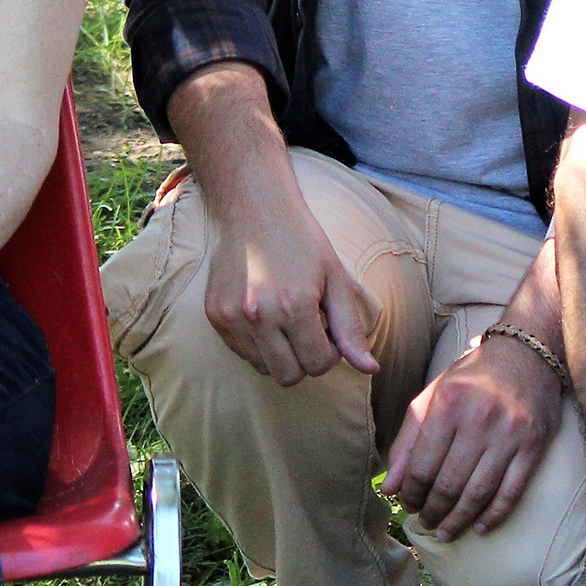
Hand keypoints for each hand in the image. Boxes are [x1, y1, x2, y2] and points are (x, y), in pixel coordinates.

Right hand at [204, 198, 379, 385]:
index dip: (330, 352)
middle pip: (289, 376)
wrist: (255, 209)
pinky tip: (266, 314)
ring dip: (280, 354)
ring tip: (286, 321)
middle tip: (309, 330)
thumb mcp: (336, 279)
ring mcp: (232, 317)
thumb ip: (351, 328)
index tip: (329, 330)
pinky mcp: (215, 315)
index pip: (318, 365)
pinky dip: (257, 344)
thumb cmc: (303, 241)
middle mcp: (260, 316)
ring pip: (263, 368)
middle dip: (305, 359)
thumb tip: (370, 368)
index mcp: (295, 306)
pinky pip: (241, 352)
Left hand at [385, 332, 562, 540]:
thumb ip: (408, 441)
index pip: (422, 466)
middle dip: (433, 512)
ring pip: (479, 493)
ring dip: (459, 520)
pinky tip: (480, 527)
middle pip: (449, 484)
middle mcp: (479, 420)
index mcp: (448, 405)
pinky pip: (512, 491)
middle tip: (426, 524)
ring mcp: (509, 434)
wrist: (527, 353)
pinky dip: (494, 515)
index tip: (408, 505)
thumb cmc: (473, 376)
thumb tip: (390, 487)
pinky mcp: (534, 445)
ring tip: (447, 532)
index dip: (411, 494)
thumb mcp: (432, 396)